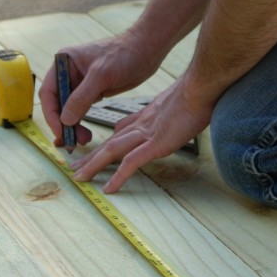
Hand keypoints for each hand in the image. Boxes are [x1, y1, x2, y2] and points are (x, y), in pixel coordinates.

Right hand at [39, 33, 158, 148]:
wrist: (147, 50)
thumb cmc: (124, 54)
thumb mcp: (101, 74)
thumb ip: (82, 97)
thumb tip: (65, 120)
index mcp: (64, 62)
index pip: (48, 93)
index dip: (51, 114)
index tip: (60, 132)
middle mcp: (68, 73)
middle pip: (57, 103)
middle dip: (63, 123)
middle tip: (73, 142)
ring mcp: (81, 83)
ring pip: (69, 109)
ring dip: (72, 126)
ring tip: (83, 139)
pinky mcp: (93, 91)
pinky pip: (81, 110)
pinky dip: (81, 122)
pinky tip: (86, 133)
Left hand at [70, 77, 213, 192]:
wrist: (201, 87)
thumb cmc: (198, 93)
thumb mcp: (181, 103)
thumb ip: (173, 112)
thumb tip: (177, 117)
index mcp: (148, 116)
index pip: (121, 130)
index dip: (107, 141)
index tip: (98, 150)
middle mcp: (142, 125)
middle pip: (110, 142)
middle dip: (91, 156)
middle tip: (75, 167)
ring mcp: (147, 134)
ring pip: (112, 151)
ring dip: (94, 165)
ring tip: (79, 178)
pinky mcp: (156, 144)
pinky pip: (131, 163)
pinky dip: (118, 177)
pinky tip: (108, 189)